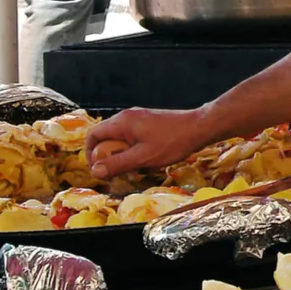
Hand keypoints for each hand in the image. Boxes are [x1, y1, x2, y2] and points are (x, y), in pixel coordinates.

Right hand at [86, 107, 214, 177]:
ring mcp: (138, 118)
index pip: (93, 135)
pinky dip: (132, 149)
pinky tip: (144, 160)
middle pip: (105, 137)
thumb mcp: (143, 158)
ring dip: (121, 154)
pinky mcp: (147, 122)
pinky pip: (131, 137)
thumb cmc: (172, 142)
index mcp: (122, 122)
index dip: (90, 154)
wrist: (199, 128)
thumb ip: (117, 164)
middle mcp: (127, 116)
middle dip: (107, 156)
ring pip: (119, 138)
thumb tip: (94, 172)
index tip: (98, 170)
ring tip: (132, 168)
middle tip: (116, 173)